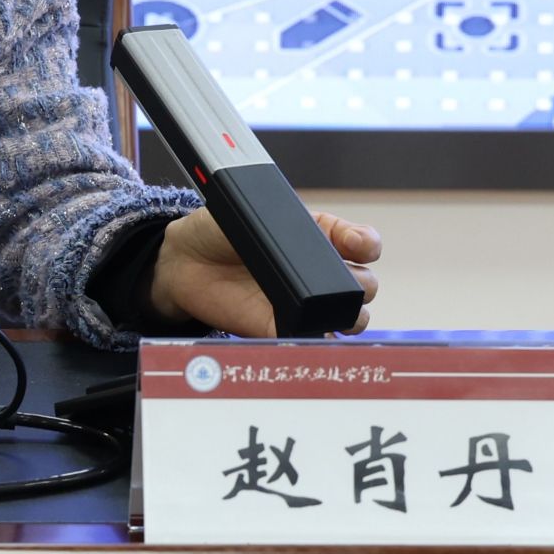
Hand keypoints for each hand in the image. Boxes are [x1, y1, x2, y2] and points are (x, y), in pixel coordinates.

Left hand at [149, 207, 380, 337]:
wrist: (185, 260)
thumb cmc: (219, 230)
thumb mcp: (247, 213)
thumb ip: (275, 224)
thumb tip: (298, 245)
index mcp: (319, 237)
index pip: (362, 242)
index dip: (367, 243)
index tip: (358, 244)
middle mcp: (319, 273)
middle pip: (365, 285)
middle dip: (363, 284)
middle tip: (344, 281)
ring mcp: (304, 303)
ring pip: (350, 317)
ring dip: (350, 316)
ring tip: (334, 311)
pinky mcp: (281, 328)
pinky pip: (310, 339)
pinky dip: (318, 340)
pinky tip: (314, 333)